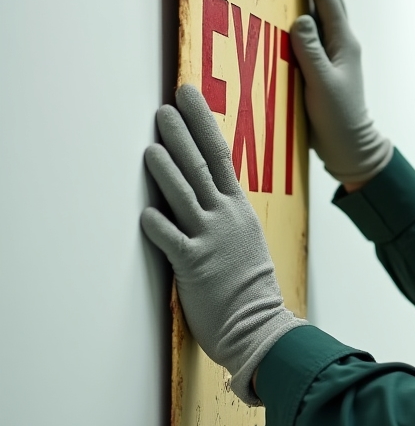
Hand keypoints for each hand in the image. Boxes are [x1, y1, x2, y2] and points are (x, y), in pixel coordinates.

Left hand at [141, 84, 303, 404]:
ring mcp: (210, 239)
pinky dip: (155, 222)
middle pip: (202, 165)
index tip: (191, 99)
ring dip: (165, 167)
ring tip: (151, 145)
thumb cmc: (252, 292)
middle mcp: (226, 218)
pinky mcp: (193, 264)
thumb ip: (228, 221)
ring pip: (184, 193)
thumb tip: (209, 202)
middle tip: (165, 108)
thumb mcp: (248, 245)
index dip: (204, 124)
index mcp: (240, 211)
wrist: (260, 327)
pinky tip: (144, 211)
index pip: (221, 156)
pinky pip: (168, 236)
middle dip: (182, 133)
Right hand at [291, 0, 392, 184]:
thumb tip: (301, 18)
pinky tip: (300, 23)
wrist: (350, 147)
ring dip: (316, 1)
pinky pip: (316, 40)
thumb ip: (310, 51)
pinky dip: (309, 25)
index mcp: (344, 46)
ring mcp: (335, 60)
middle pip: (331, 8)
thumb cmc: (338, 118)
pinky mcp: (326, 73)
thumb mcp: (321, 83)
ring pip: (325, 23)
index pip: (330, 6)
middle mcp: (342, 48)